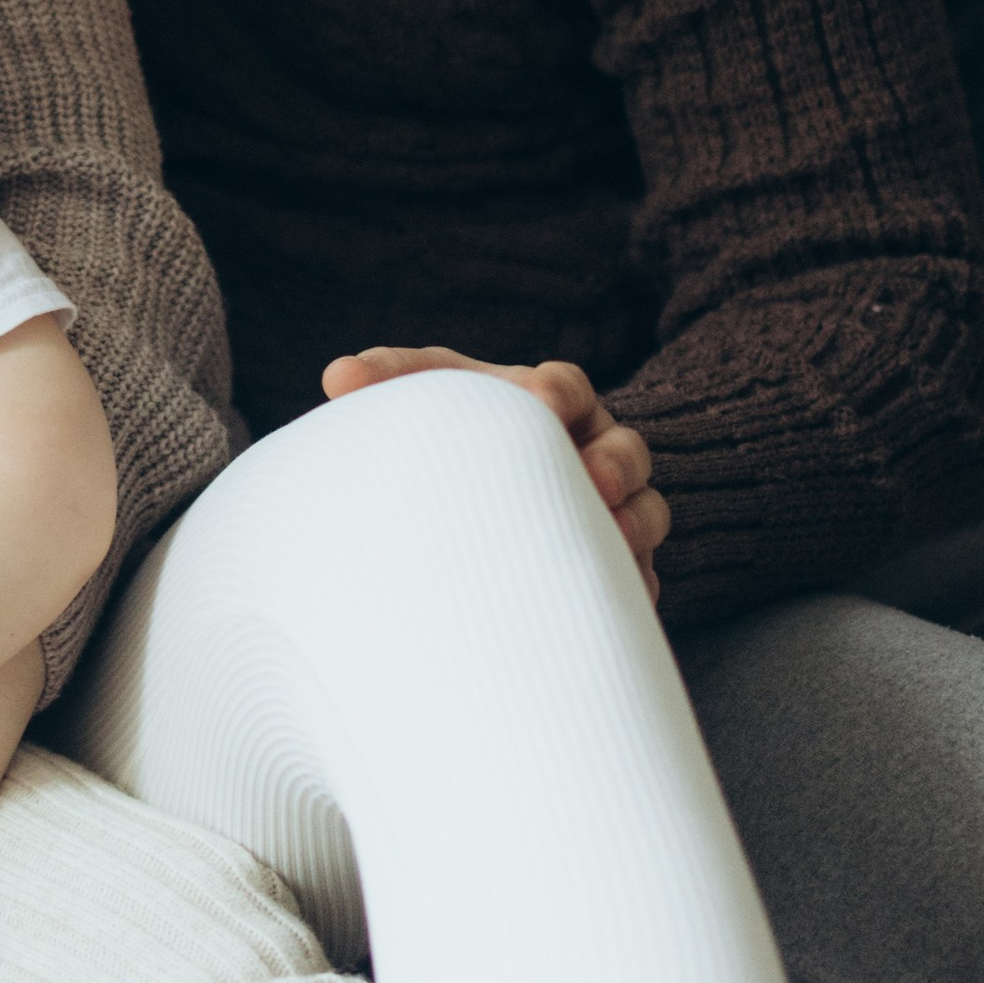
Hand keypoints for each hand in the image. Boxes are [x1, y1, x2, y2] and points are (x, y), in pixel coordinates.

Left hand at [320, 346, 670, 602]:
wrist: (478, 494)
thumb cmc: (453, 430)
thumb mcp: (428, 391)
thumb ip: (389, 380)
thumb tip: (336, 378)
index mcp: (546, 401)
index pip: (564, 387)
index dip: (557, 394)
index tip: (540, 402)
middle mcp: (592, 448)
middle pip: (624, 450)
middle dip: (615, 465)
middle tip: (595, 482)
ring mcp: (614, 507)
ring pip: (647, 512)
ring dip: (634, 526)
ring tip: (615, 543)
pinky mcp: (618, 565)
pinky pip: (639, 579)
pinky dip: (631, 589)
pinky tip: (613, 604)